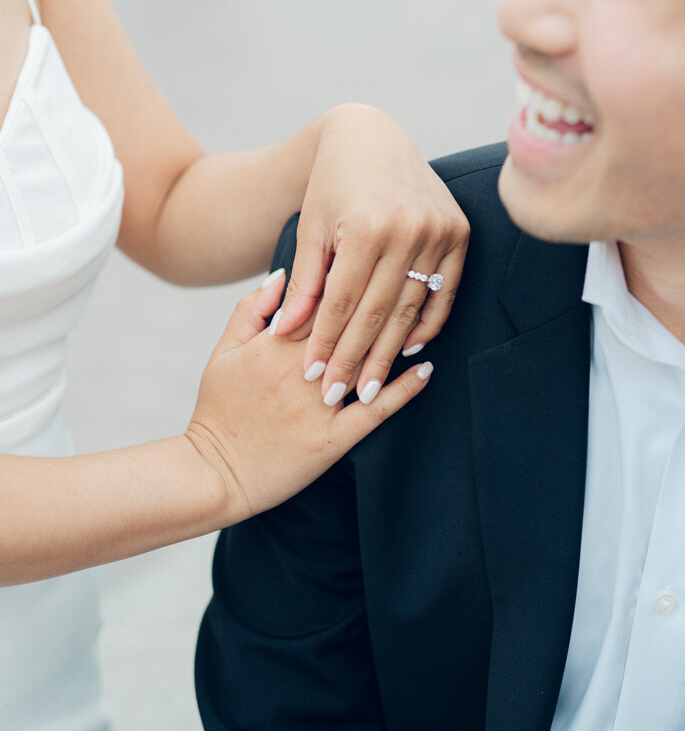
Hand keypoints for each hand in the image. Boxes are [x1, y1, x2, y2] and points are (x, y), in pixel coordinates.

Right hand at [185, 271, 433, 521]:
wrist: (214, 473)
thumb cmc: (218, 410)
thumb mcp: (224, 352)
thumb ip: (251, 309)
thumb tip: (284, 274)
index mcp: (273, 345)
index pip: (319, 299)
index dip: (345, 275)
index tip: (369, 258)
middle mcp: (300, 370)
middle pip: (348, 324)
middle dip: (376, 298)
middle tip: (407, 275)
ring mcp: (319, 405)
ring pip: (365, 361)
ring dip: (395, 338)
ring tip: (423, 316)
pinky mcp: (333, 438)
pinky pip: (375, 410)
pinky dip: (403, 389)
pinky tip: (425, 370)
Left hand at [271, 104, 468, 406]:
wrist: (371, 137)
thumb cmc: (330, 183)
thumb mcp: (309, 228)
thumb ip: (304, 282)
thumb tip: (287, 333)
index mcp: (363, 226)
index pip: (342, 301)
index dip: (326, 343)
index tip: (313, 376)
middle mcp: (406, 228)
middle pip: (377, 312)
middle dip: (355, 358)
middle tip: (338, 394)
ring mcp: (436, 231)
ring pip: (409, 308)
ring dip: (389, 352)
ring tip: (369, 385)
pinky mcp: (458, 233)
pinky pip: (445, 292)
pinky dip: (428, 324)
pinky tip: (408, 350)